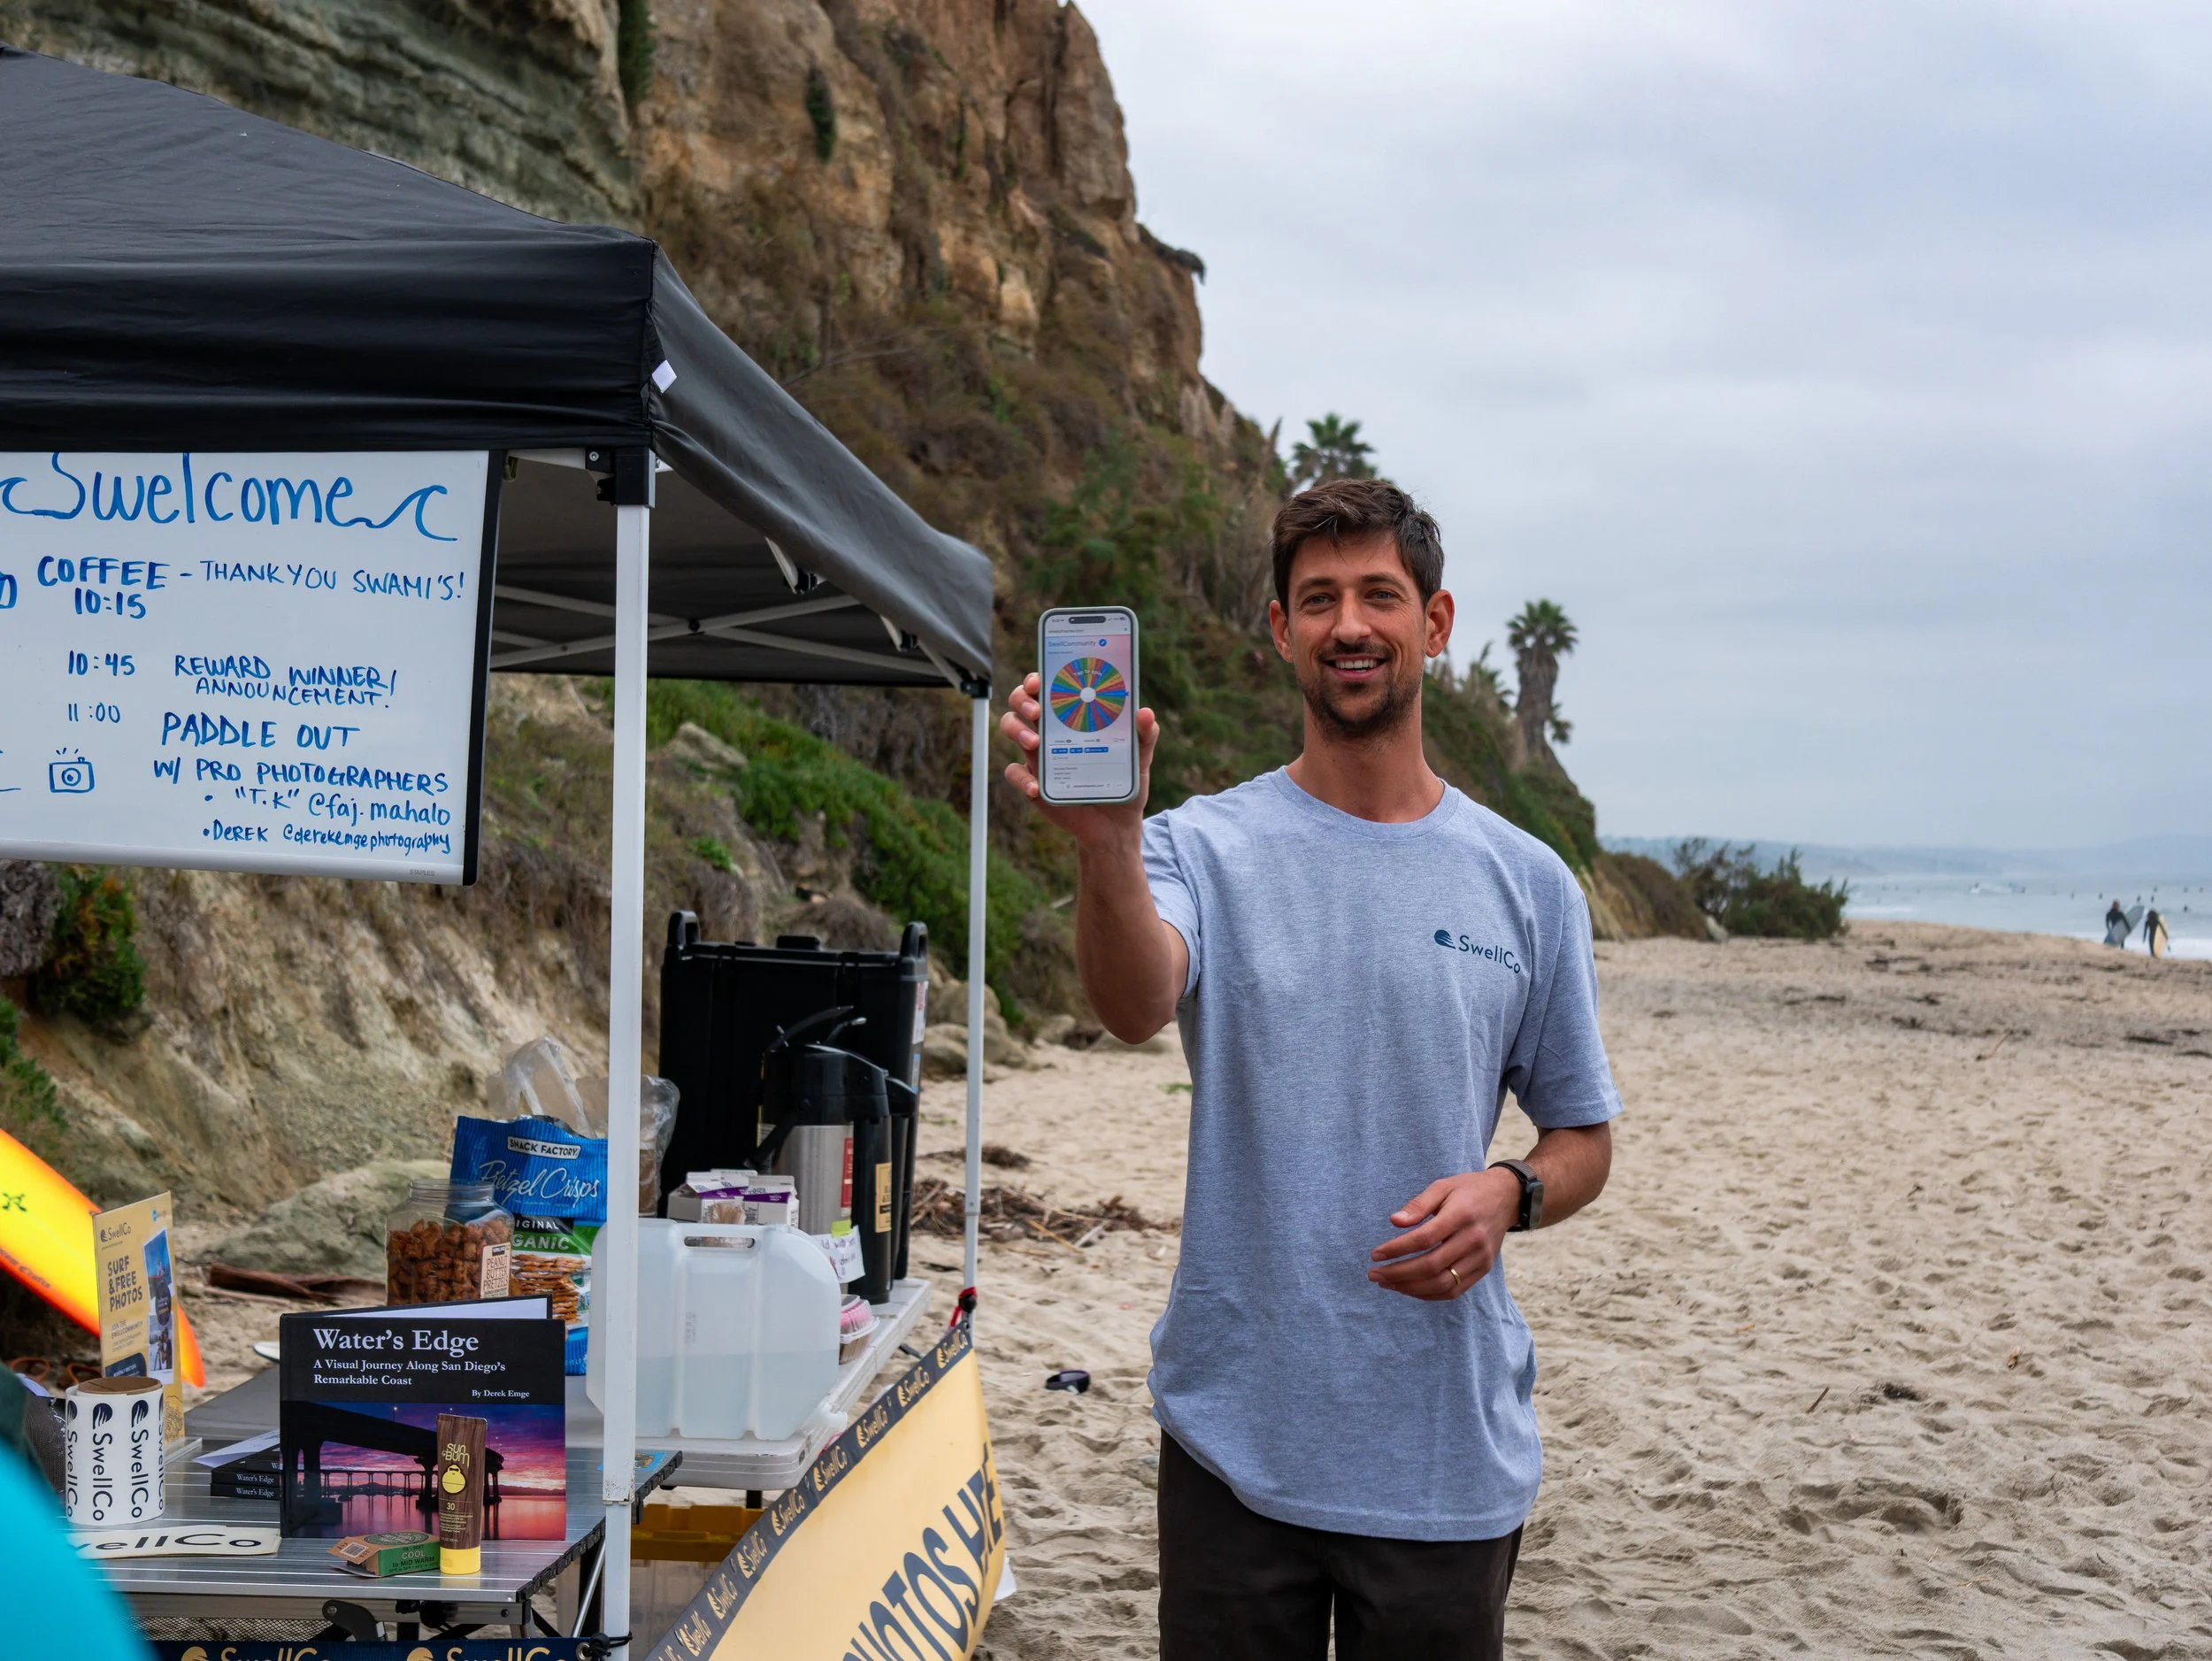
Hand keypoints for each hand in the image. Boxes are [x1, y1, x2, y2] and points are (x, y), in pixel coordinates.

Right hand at [1000, 672, 1159, 849]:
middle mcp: (1050, 732)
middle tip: (1036, 711)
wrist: (1117, 825)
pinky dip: (1021, 778)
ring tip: (1033, 743)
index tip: (1041, 680)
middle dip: (1021, 699)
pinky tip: (1035, 786)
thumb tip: (1145, 713)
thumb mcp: (1139, 758)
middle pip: (1021, 703)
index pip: (1048, 688)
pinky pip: (1015, 774)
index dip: (1037, 678)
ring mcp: (1039, 757)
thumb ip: (1144, 736)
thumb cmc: (1124, 783)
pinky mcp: (1034, 783)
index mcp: (1071, 718)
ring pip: (1011, 728)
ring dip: (1016, 730)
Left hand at [1368, 1169, 1520, 1299]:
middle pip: (1431, 1266)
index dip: (1397, 1249)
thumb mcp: (1443, 1186)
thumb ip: (1418, 1204)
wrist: (1507, 1198)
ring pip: (1443, 1284)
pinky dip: (1430, 1294)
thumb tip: (1394, 1221)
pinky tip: (1409, 1288)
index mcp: (1461, 1215)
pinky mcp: (1484, 1269)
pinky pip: (1455, 1291)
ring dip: (1411, 1288)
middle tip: (1374, 1274)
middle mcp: (1473, 1240)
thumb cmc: (1469, 1190)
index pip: (1424, 1238)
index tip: (1375, 1254)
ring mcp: (1481, 1258)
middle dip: (1398, 1273)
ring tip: (1387, 1283)